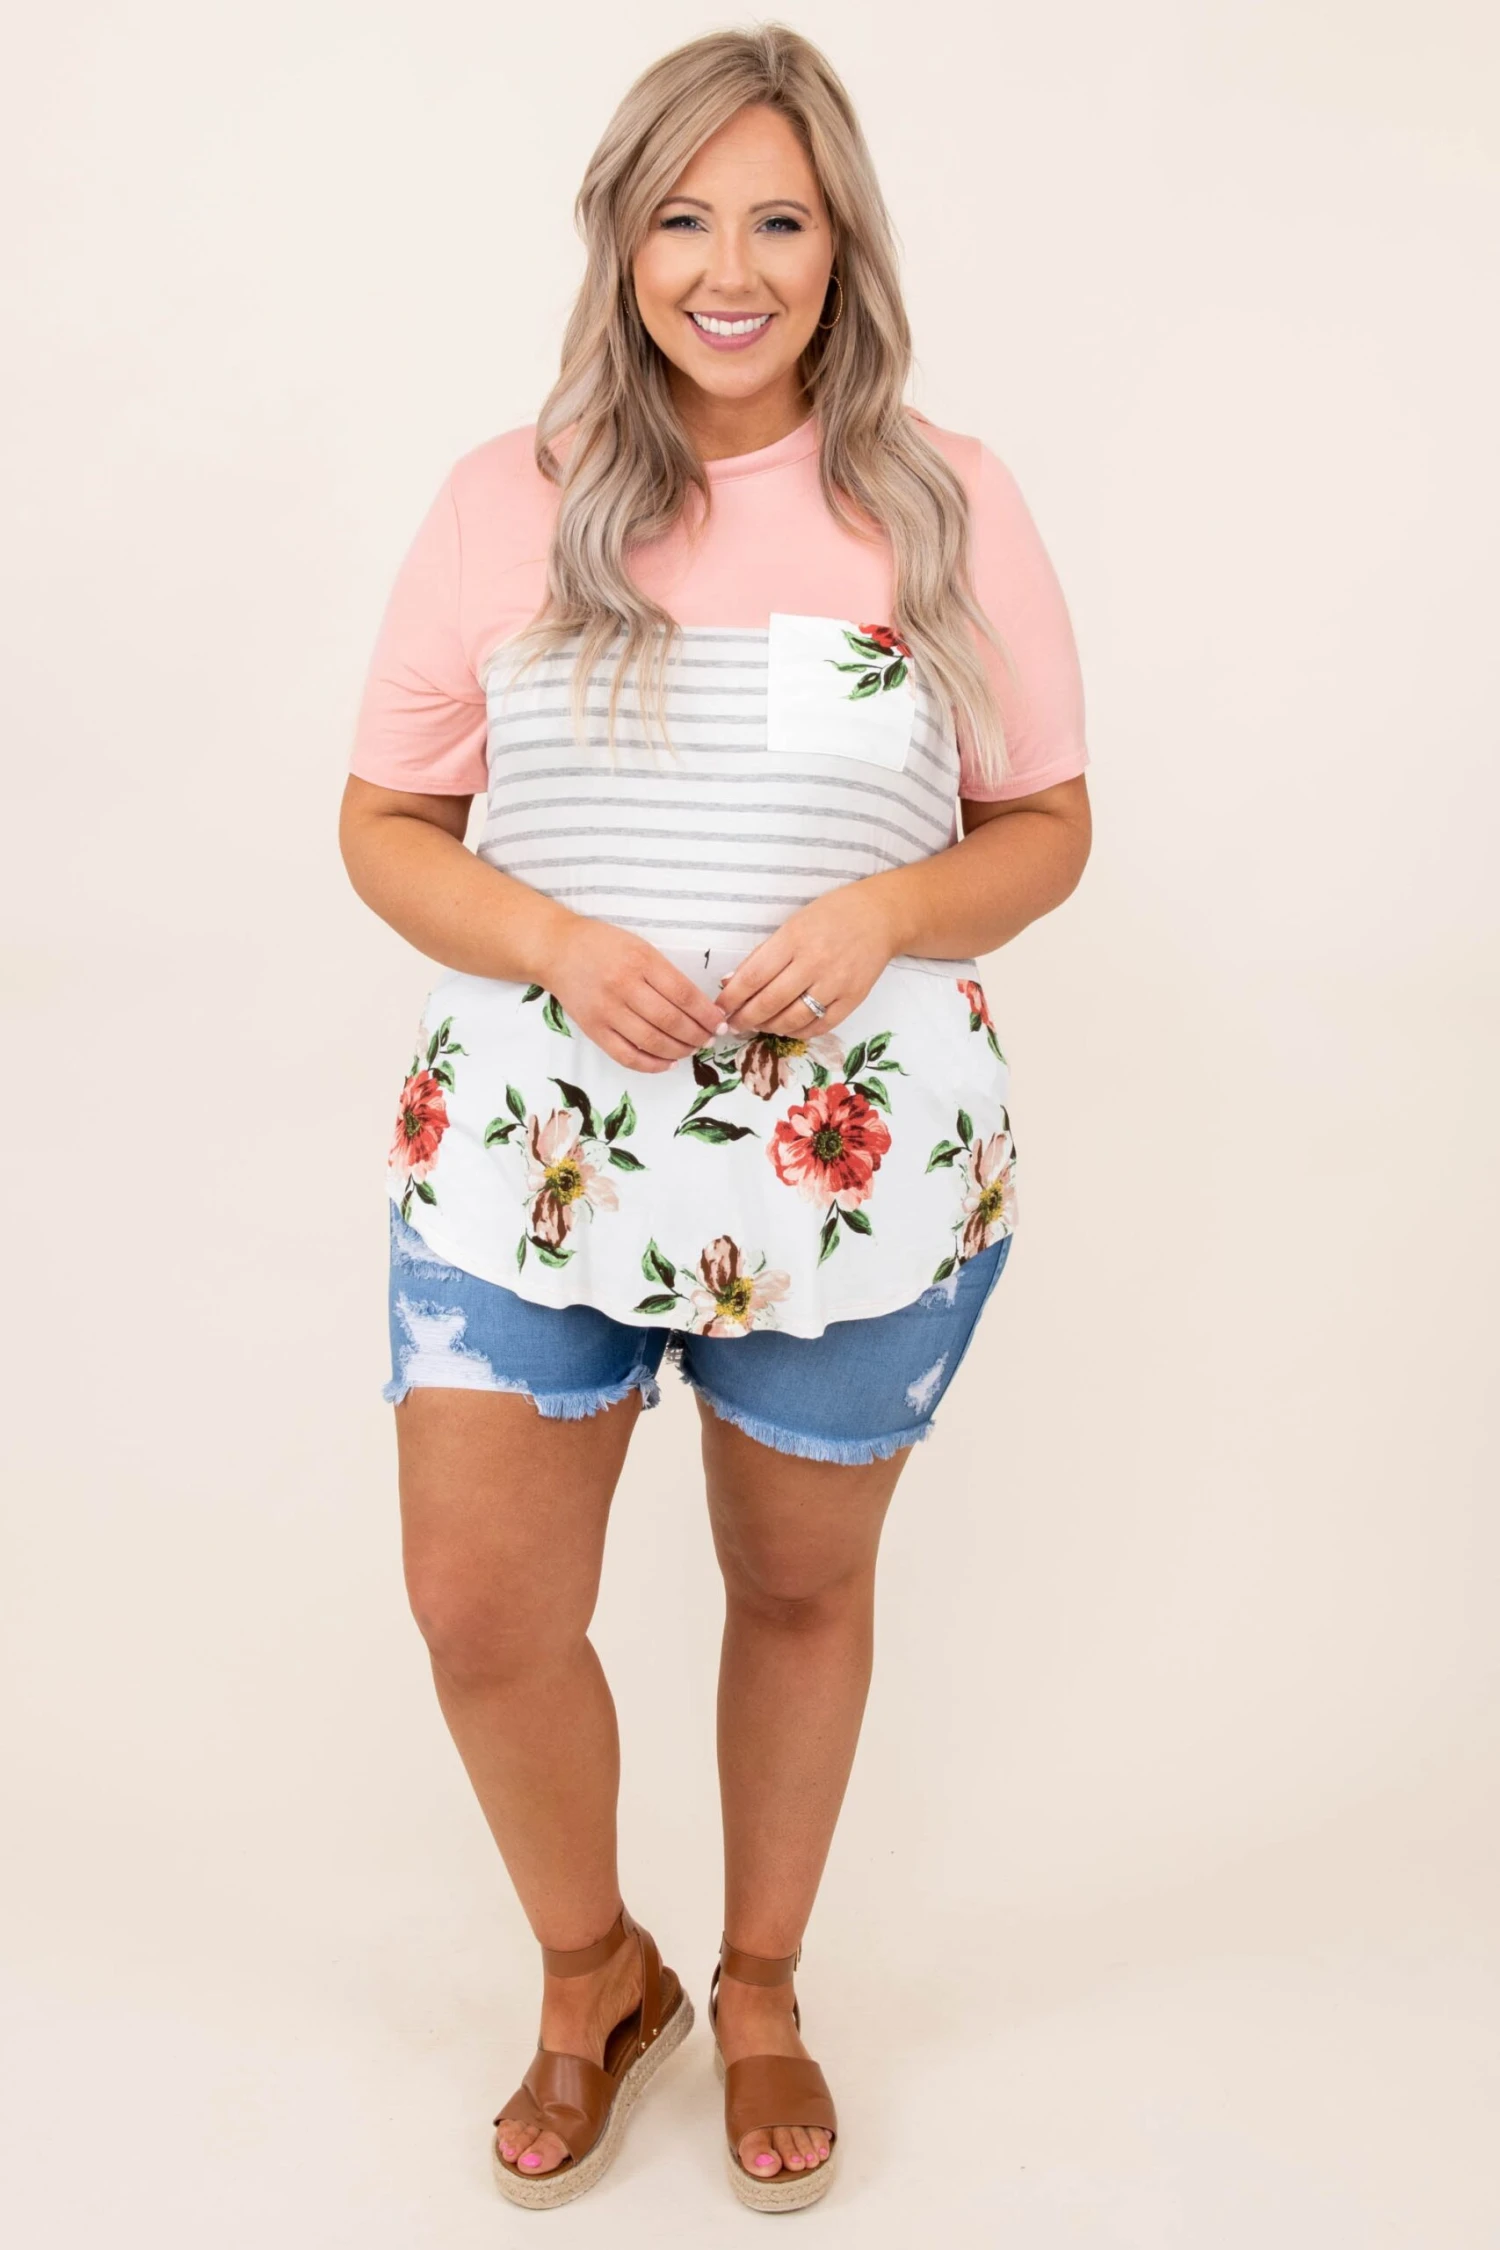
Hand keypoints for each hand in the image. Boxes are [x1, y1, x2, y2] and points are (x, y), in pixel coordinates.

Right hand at [545, 917, 728, 1072]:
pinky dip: (651, 1064)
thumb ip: (666, 974)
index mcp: (640, 961)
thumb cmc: (603, 945)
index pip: (683, 994)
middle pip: (670, 1021)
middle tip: (708, 1039)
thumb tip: (700, 1007)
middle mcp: (623, 986)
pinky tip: (667, 1063)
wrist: (557, 950)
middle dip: (697, 1035)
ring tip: (691, 1049)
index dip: (706, 1014)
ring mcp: (607, 1011)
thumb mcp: (640, 947)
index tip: (719, 1023)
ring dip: (679, 1051)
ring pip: (652, 1041)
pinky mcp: (593, 1029)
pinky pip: (626, 1055)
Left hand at [715, 883, 898, 1038]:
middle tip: (734, 1024)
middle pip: (769, 1002)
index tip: (720, 1008)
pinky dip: (798, 1032)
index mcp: (793, 939)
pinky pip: (819, 1026)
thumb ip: (762, 955)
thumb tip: (731, 983)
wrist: (879, 917)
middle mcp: (814, 962)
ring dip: (769, 1027)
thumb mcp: (792, 925)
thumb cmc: (831, 916)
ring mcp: (835, 983)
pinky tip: (786, 1028)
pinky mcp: (852, 998)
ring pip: (792, 1019)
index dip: (731, 998)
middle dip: (745, 1018)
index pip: (753, 977)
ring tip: (759, 1025)